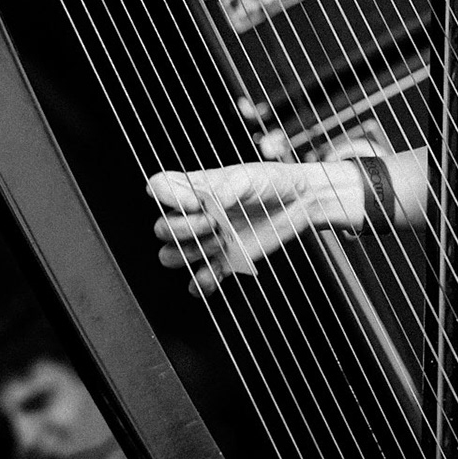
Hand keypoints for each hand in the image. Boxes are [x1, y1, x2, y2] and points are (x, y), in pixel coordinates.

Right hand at [147, 162, 358, 295]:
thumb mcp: (250, 176)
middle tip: (217, 223)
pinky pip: (199, 280)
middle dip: (186, 230)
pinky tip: (215, 273)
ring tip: (223, 241)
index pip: (158, 187)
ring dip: (193, 253)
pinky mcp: (223, 262)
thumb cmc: (273, 181)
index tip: (194, 203)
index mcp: (195, 187)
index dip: (166, 197)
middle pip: (161, 229)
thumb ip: (224, 188)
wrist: (299, 203)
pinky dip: (202, 283)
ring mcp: (207, 240)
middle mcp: (195, 214)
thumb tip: (207, 202)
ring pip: (171, 256)